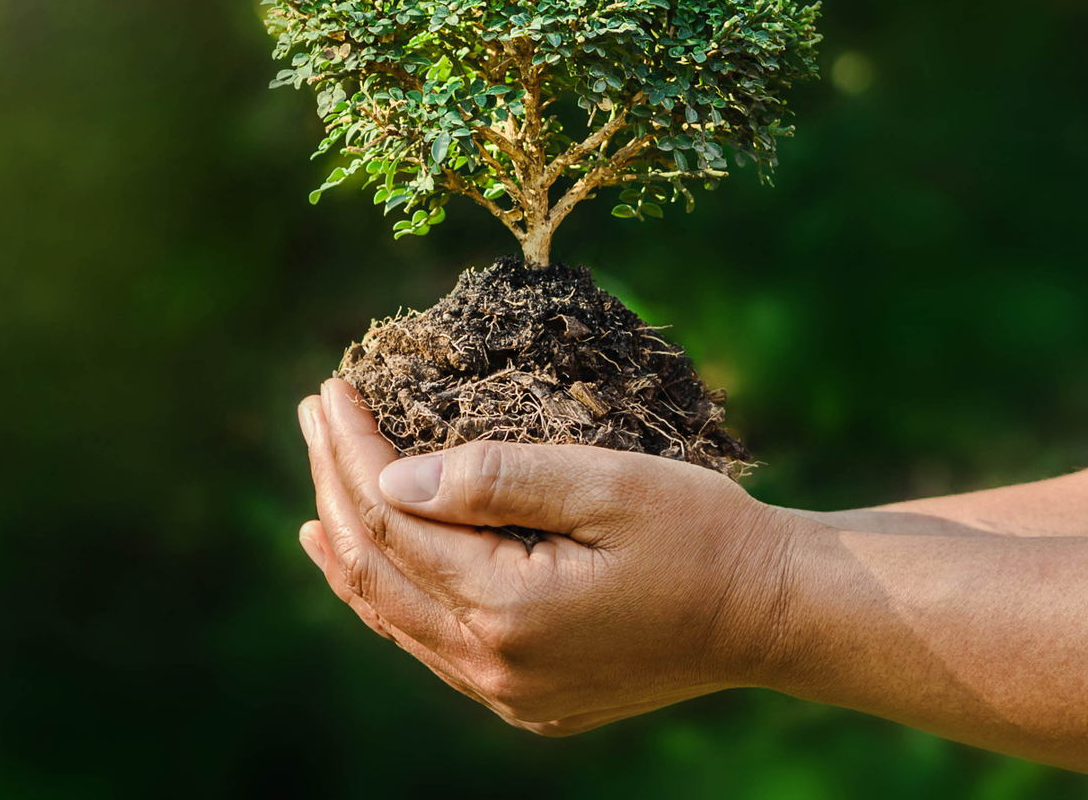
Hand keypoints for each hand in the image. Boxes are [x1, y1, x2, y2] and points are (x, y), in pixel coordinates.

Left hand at [297, 377, 798, 735]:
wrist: (773, 613)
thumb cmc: (701, 531)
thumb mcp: (604, 483)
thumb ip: (495, 479)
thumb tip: (391, 477)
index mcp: (511, 610)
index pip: (394, 520)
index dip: (352, 450)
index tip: (331, 388)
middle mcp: (496, 667)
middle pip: (378, 571)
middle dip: (336, 485)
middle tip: (313, 412)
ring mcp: (511, 694)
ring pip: (395, 617)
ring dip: (350, 547)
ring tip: (318, 495)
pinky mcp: (530, 700)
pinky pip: (433, 645)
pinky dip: (393, 597)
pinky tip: (376, 566)